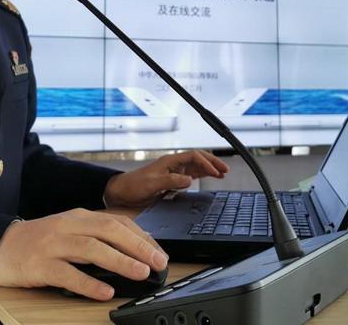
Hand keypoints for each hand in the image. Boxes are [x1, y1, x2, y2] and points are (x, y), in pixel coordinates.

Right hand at [0, 209, 168, 299]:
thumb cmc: (39, 241)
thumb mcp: (70, 231)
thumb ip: (95, 237)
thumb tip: (131, 251)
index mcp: (79, 217)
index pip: (117, 222)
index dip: (141, 237)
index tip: (159, 252)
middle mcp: (68, 226)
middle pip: (109, 231)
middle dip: (137, 246)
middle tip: (158, 262)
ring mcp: (53, 245)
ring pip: (91, 249)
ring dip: (119, 261)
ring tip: (140, 273)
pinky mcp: (40, 265)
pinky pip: (68, 274)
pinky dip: (88, 283)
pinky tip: (105, 292)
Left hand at [103, 150, 229, 207]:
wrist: (122, 191)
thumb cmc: (134, 185)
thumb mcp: (152, 184)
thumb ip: (171, 181)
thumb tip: (189, 180)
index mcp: (169, 161)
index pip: (193, 156)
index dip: (205, 163)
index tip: (214, 172)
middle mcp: (173, 164)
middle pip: (197, 158)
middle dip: (212, 162)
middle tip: (225, 169)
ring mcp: (174, 171)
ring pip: (196, 166)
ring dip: (209, 168)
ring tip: (222, 174)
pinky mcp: (173, 179)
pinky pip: (191, 174)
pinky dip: (202, 175)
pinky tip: (210, 178)